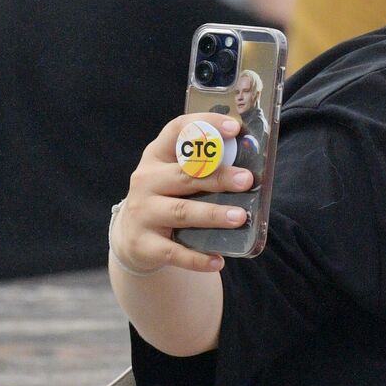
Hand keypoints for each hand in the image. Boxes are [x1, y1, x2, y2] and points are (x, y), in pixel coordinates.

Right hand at [111, 113, 253, 274]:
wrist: (133, 237)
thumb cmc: (169, 198)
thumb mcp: (178, 177)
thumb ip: (204, 169)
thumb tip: (251, 169)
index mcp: (158, 156)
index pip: (178, 131)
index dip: (206, 125)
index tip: (234, 128)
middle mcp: (146, 180)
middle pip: (185, 176)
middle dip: (218, 177)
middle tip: (247, 180)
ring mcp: (143, 212)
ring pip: (182, 212)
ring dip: (213, 214)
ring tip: (239, 217)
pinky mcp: (144, 244)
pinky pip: (174, 252)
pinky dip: (197, 258)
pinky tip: (218, 260)